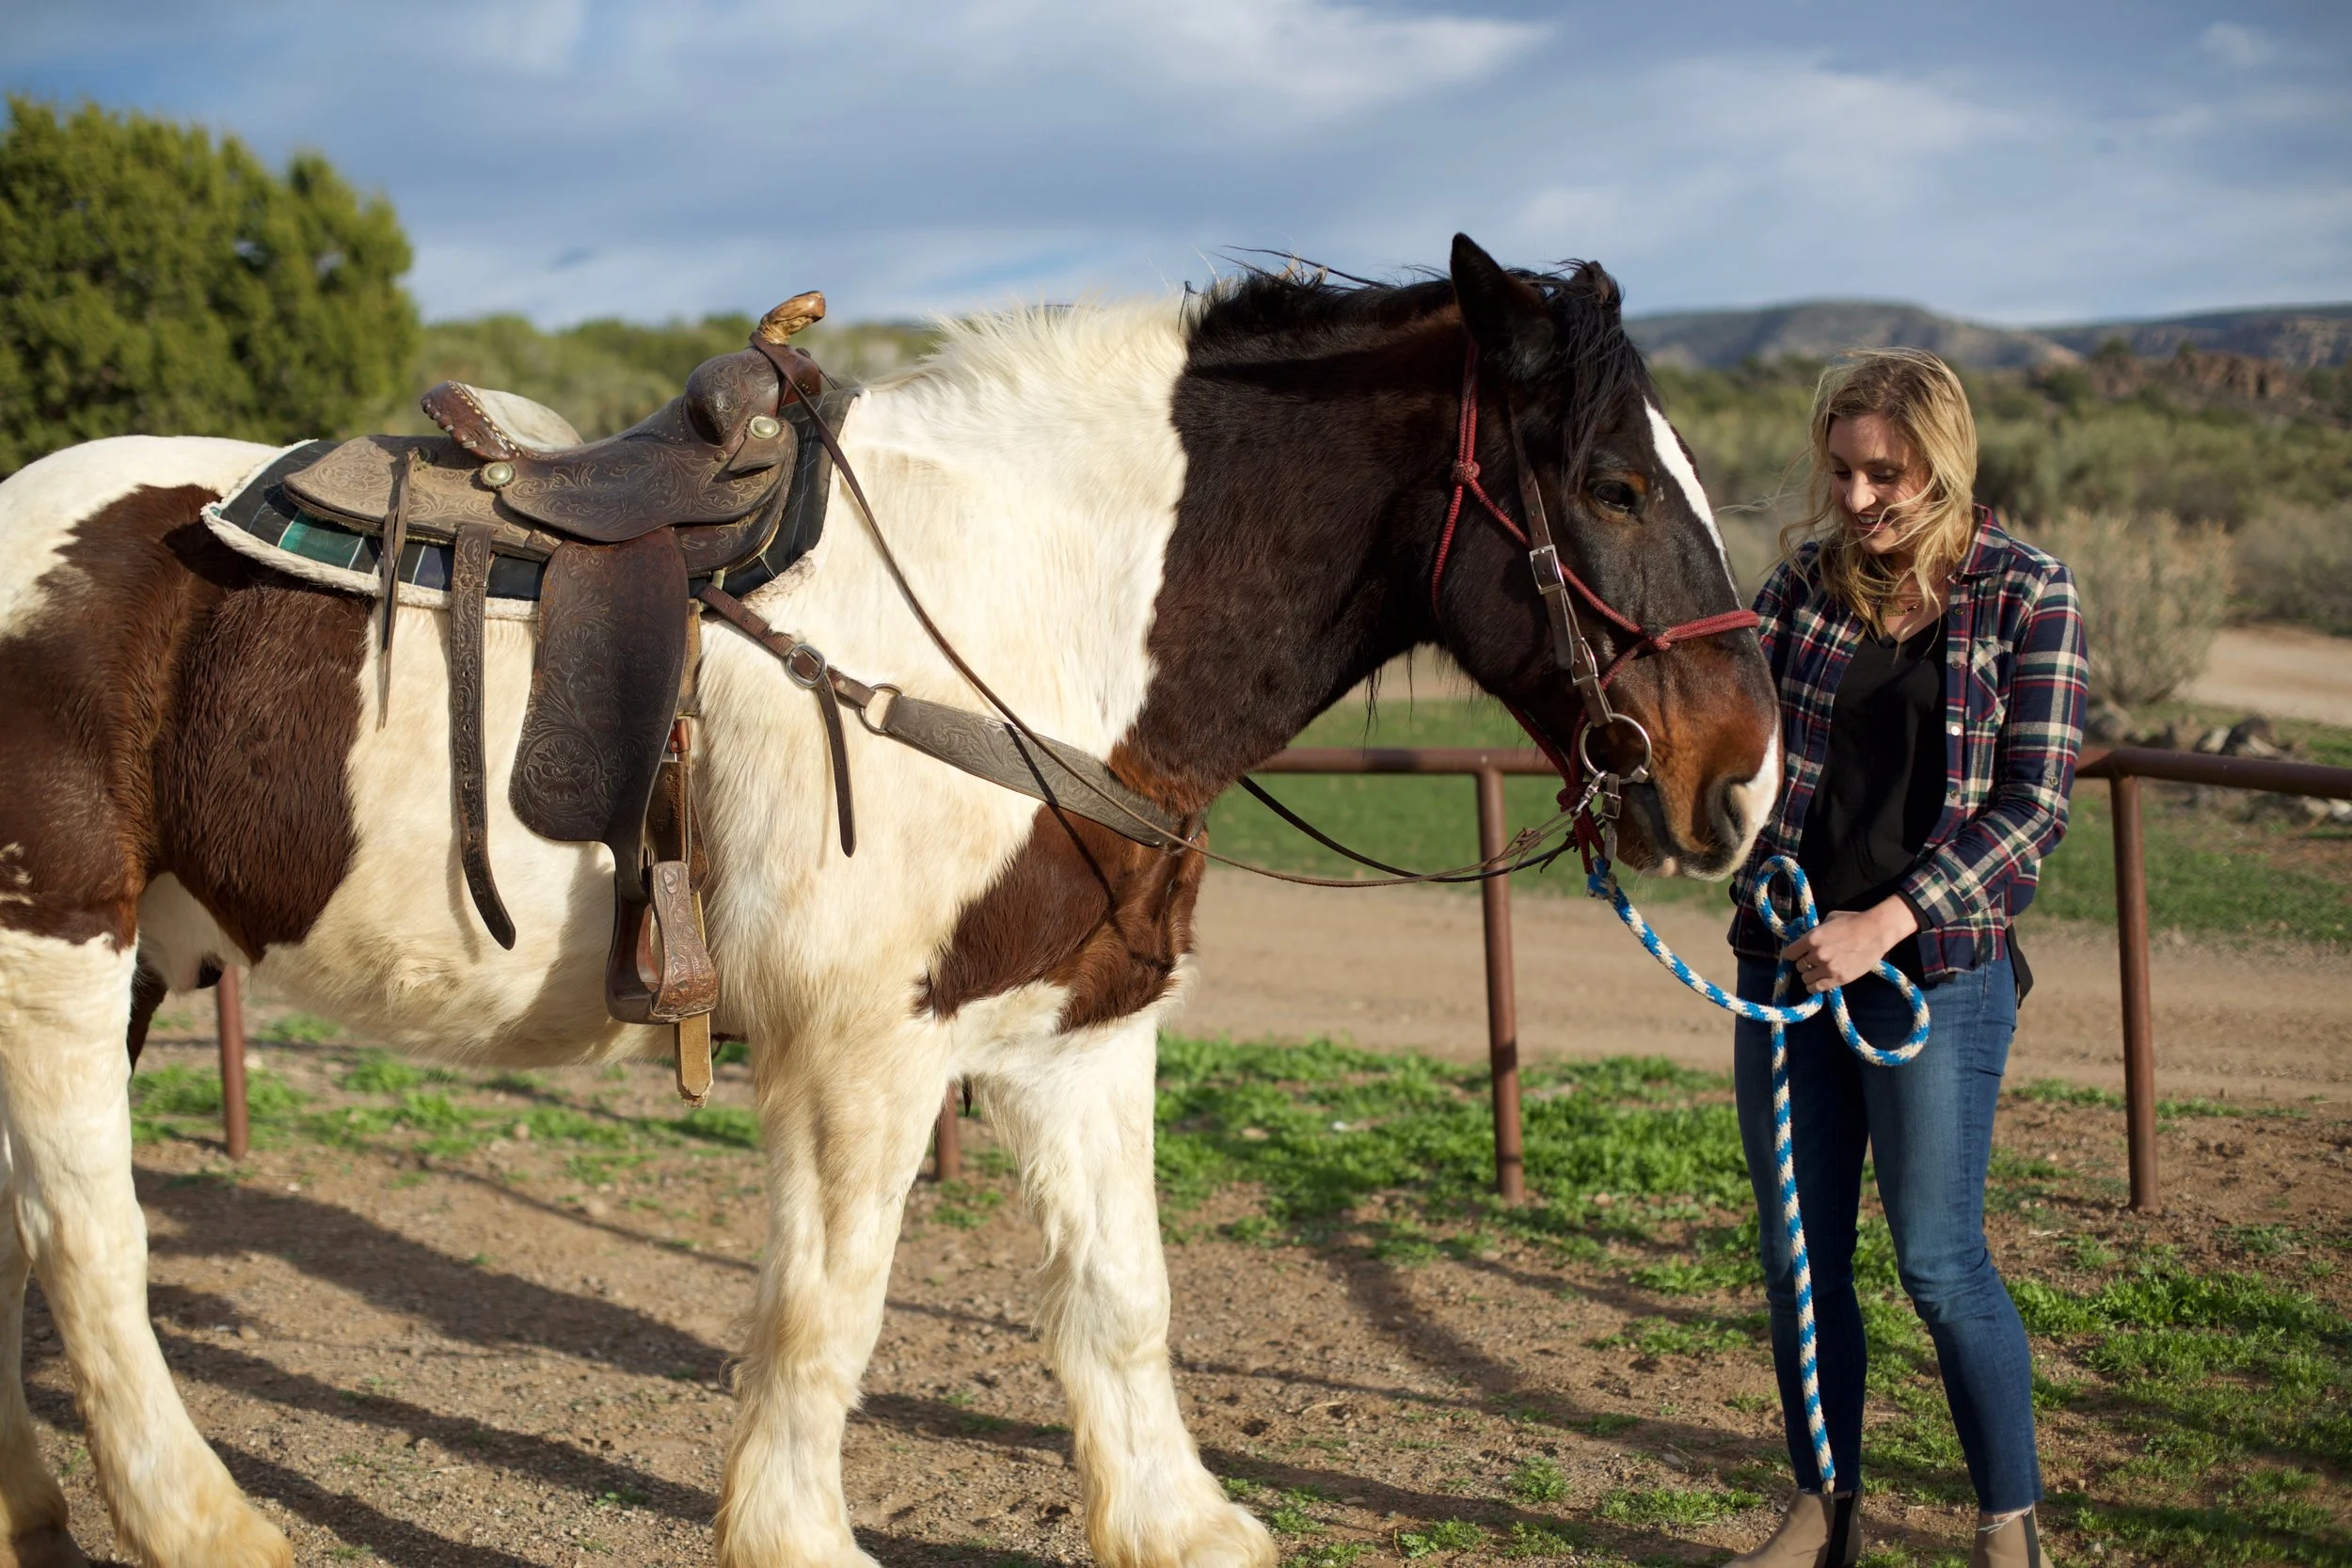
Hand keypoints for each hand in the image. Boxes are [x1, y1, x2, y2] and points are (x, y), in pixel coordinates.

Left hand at [1782, 897, 1919, 992]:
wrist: (1876, 932)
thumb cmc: (1853, 921)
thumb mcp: (1828, 920)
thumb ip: (1816, 931)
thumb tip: (1807, 939)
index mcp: (1812, 938)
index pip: (1789, 953)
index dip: (1792, 954)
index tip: (1796, 954)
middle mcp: (1817, 955)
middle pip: (1798, 966)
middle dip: (1804, 963)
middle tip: (1812, 960)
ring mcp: (1828, 968)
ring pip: (1806, 978)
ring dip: (1810, 975)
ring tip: (1817, 971)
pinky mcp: (1840, 979)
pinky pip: (1817, 988)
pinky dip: (1814, 987)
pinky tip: (1817, 983)